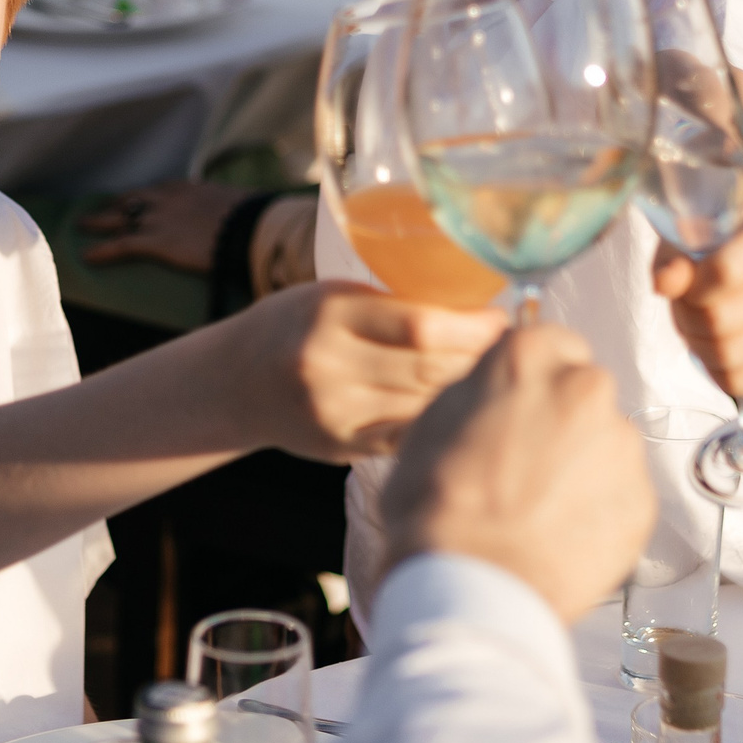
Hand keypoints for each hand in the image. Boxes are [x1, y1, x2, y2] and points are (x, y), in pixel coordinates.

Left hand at [78, 180, 254, 273]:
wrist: (251, 228)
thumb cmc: (250, 218)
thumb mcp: (230, 204)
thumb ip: (216, 208)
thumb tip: (225, 216)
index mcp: (184, 187)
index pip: (151, 191)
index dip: (136, 198)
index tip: (127, 202)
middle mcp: (165, 198)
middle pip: (129, 201)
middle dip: (110, 208)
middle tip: (94, 213)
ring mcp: (158, 219)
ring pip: (118, 219)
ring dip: (97, 223)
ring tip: (81, 227)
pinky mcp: (156, 242)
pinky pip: (122, 245)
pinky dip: (102, 250)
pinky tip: (87, 256)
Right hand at [223, 282, 507, 461]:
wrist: (235, 383)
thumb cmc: (296, 326)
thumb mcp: (334, 296)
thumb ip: (394, 303)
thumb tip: (476, 309)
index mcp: (330, 314)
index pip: (420, 325)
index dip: (472, 326)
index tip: (500, 318)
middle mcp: (329, 365)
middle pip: (429, 369)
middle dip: (478, 358)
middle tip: (507, 349)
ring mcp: (336, 413)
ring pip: (424, 406)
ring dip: (466, 391)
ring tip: (491, 376)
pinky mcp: (342, 447)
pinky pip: (408, 435)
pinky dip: (438, 420)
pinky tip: (457, 408)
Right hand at [382, 325, 653, 623]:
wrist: (469, 583)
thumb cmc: (437, 507)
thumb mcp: (431, 421)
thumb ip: (480, 390)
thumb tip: (498, 387)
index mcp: (531, 357)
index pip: (554, 344)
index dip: (536, 382)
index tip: (524, 407)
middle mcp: (586, 388)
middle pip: (585, 393)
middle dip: (564, 422)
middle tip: (526, 466)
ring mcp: (620, 445)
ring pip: (607, 444)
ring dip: (584, 467)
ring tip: (541, 509)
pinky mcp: (641, 500)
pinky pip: (623, 493)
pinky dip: (600, 509)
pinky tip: (561, 533)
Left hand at [653, 219, 742, 399]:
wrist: (734, 270)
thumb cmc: (705, 256)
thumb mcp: (680, 248)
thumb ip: (671, 264)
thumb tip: (666, 283)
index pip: (723, 272)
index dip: (690, 287)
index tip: (685, 284)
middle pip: (721, 319)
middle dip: (689, 318)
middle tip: (687, 309)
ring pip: (729, 354)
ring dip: (698, 346)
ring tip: (699, 327)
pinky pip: (740, 382)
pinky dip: (715, 370)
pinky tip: (715, 348)